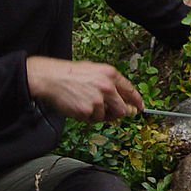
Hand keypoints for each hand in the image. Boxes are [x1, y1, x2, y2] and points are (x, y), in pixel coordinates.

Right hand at [25, 56, 143, 122]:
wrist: (51, 78)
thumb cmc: (70, 74)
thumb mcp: (94, 70)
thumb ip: (111, 83)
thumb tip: (124, 99)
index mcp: (110, 74)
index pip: (130, 90)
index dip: (137, 101)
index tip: (140, 107)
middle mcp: (107, 87)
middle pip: (122, 109)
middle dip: (117, 113)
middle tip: (109, 111)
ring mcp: (98, 100)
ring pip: (106, 116)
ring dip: (98, 114)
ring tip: (85, 103)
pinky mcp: (87, 111)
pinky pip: (92, 120)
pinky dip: (87, 117)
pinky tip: (79, 106)